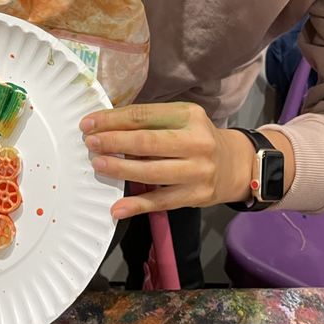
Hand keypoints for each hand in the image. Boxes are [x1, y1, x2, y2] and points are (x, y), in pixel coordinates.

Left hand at [79, 102, 257, 218]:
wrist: (235, 165)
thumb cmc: (198, 138)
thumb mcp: (182, 120)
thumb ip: (152, 123)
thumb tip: (107, 127)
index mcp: (189, 115)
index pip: (144, 115)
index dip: (112, 120)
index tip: (88, 124)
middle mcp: (196, 141)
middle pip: (146, 142)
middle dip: (113, 142)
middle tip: (90, 144)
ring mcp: (198, 171)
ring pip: (151, 172)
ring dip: (120, 169)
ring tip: (98, 164)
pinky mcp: (197, 195)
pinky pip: (161, 202)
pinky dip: (136, 206)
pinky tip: (116, 208)